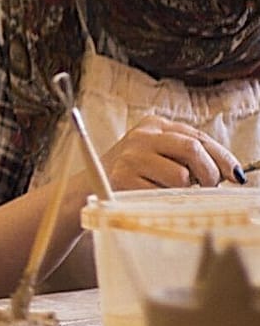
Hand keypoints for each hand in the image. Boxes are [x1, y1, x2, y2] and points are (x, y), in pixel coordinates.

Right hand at [99, 115, 237, 189]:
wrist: (89, 187)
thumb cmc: (133, 173)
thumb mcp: (158, 153)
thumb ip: (190, 156)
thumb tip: (231, 173)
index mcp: (154, 125)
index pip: (199, 137)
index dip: (223, 157)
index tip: (236, 175)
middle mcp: (142, 136)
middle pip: (192, 149)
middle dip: (209, 172)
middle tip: (210, 187)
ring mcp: (131, 156)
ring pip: (181, 175)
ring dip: (184, 190)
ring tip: (172, 192)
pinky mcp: (124, 178)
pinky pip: (162, 194)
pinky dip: (166, 200)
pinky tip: (156, 197)